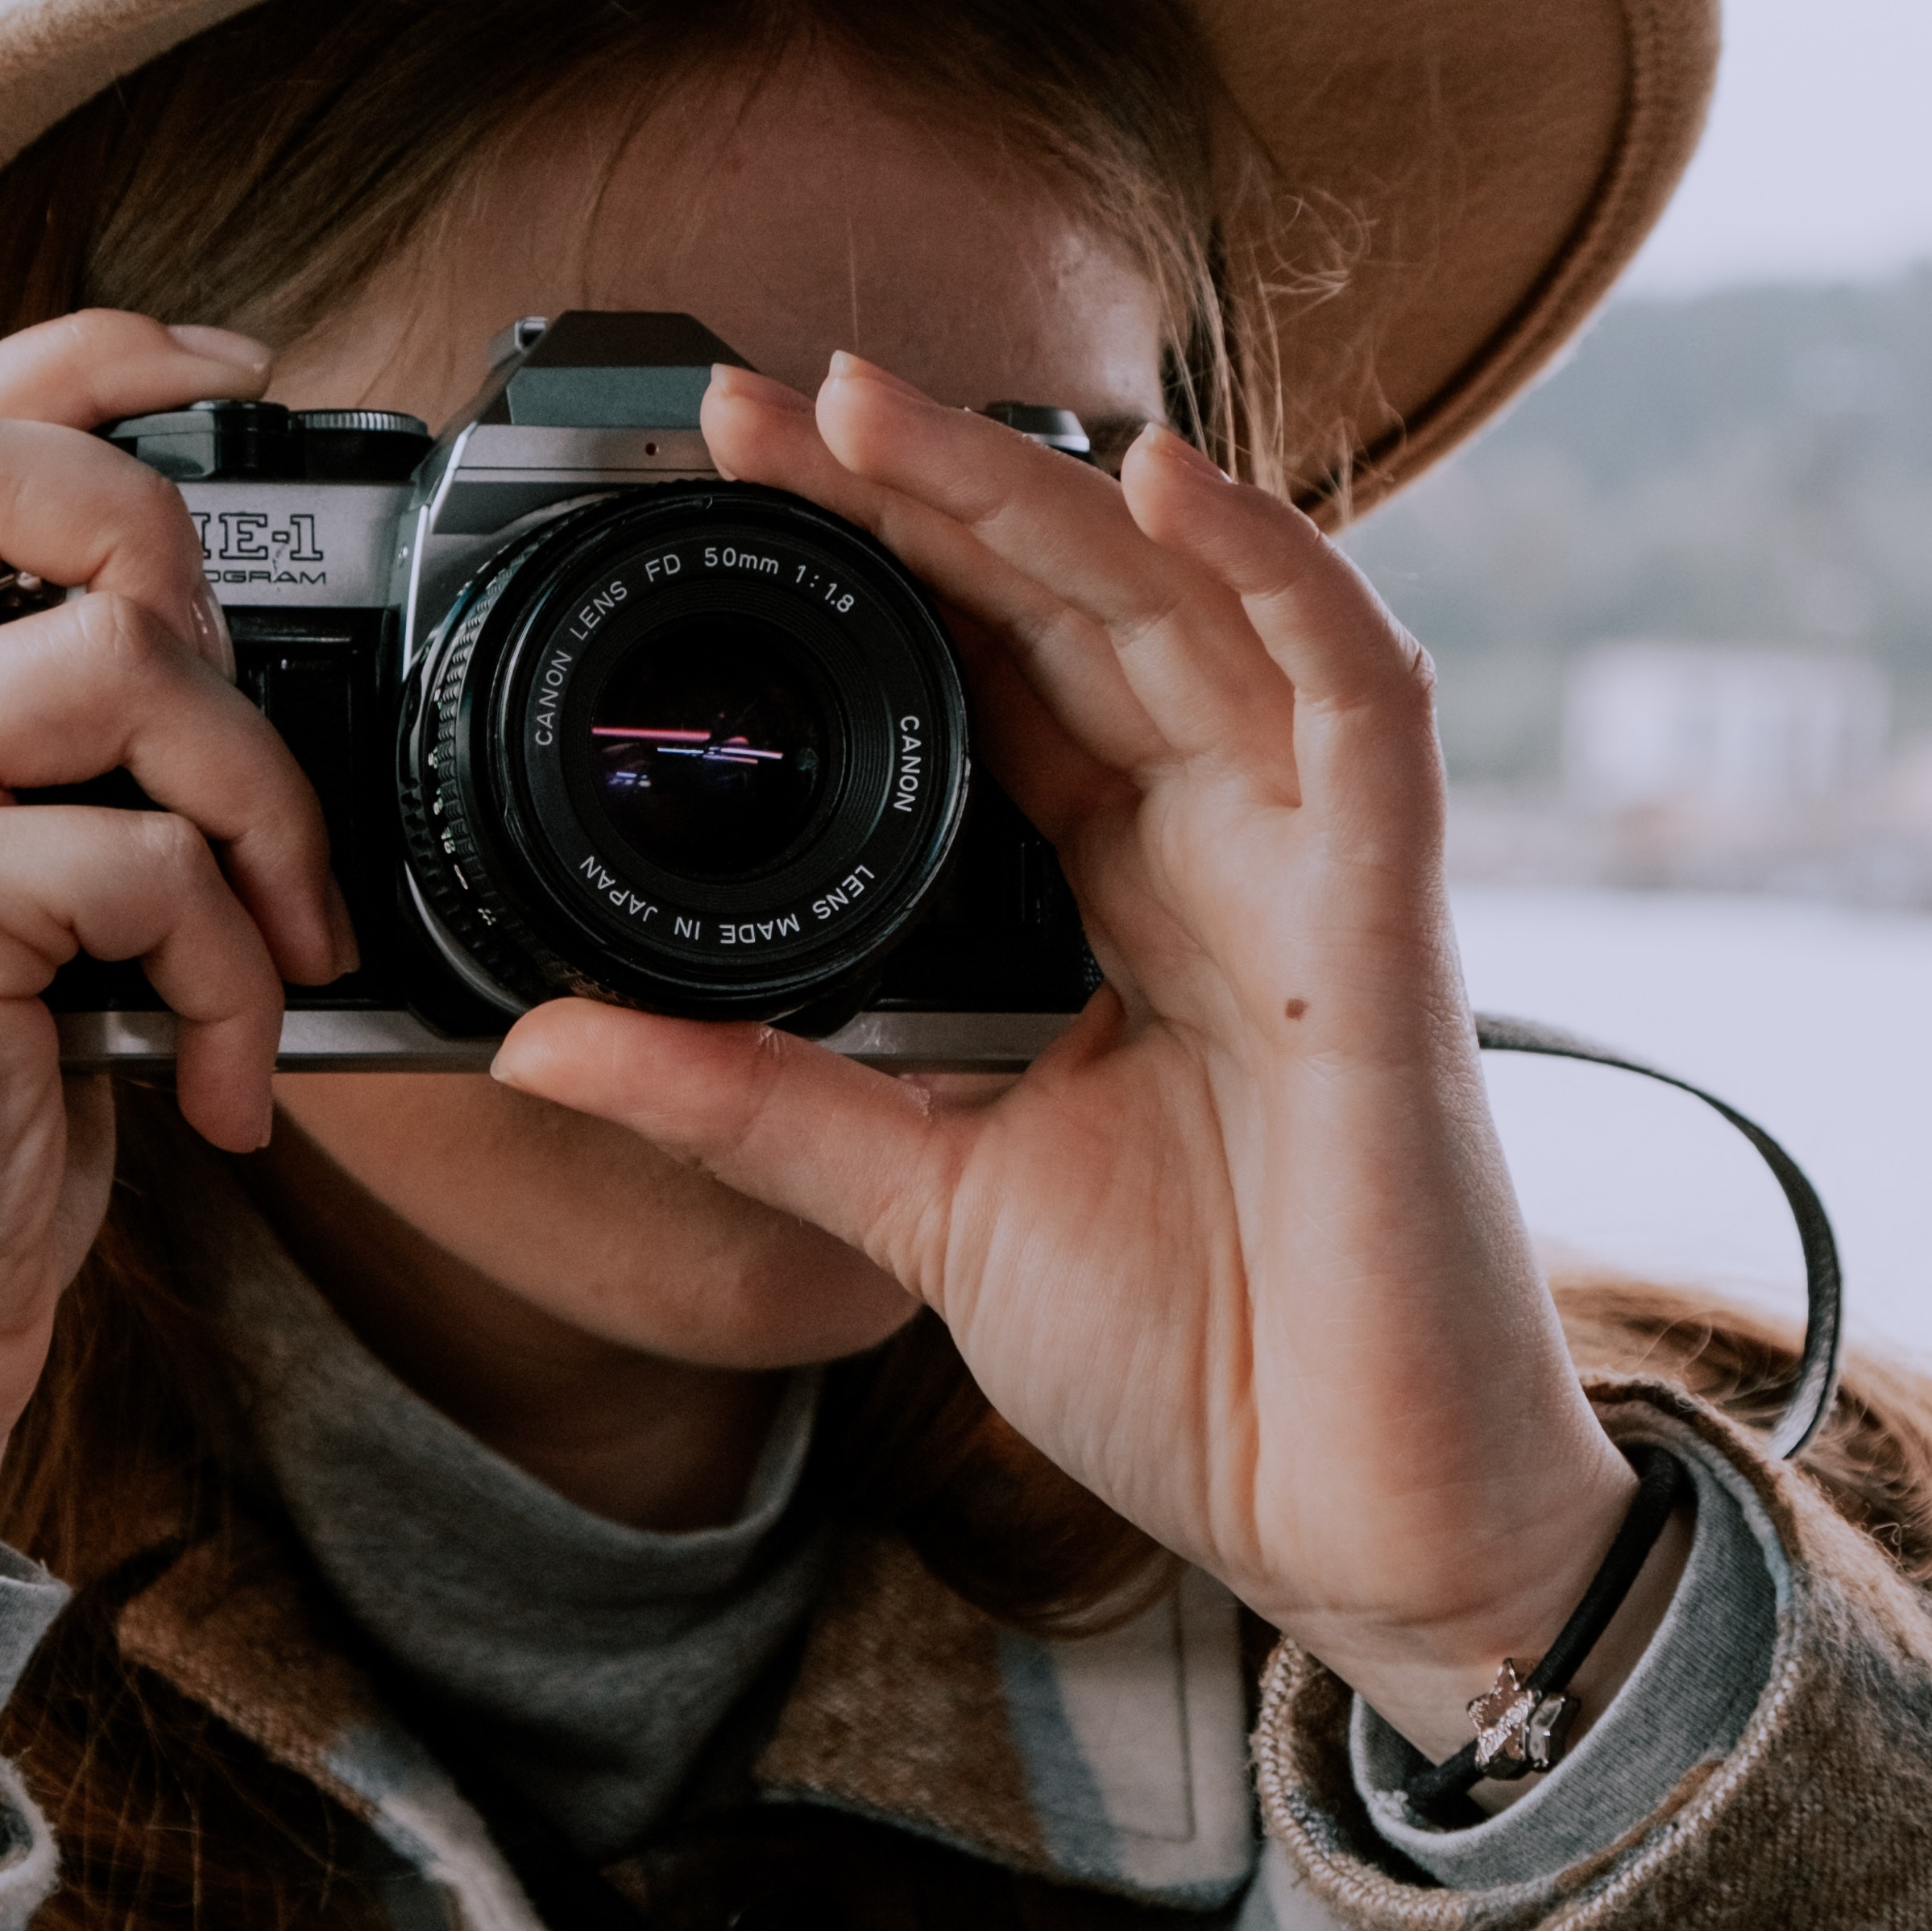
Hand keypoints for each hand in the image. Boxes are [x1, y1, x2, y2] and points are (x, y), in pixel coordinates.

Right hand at [0, 310, 348, 1558]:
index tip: (228, 372)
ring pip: (118, 666)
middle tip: (230, 744)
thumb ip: (10, 753)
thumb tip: (197, 643)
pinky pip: (148, 854)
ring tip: (270, 957)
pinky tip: (215, 1074)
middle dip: (167, 560)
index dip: (79, 359)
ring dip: (257, 812)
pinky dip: (235, 967)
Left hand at [488, 356, 1649, 1756]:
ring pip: (1193, 613)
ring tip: (885, 404)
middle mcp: (1226, 855)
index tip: (728, 480)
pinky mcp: (1392, 935)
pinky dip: (1276, 575)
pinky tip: (1168, 485)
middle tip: (770, 398)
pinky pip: (1358, 706)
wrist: (1357, 1531)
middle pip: (1081, 608)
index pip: (1000, 674)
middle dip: (929, 489)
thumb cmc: (1205, 1363)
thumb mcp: (916, 1201)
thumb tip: (539, 1041)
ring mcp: (1319, 879)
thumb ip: (747, 1104)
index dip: (881, 561)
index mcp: (1127, 898)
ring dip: (1046, 498)